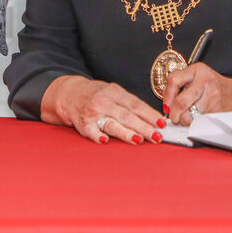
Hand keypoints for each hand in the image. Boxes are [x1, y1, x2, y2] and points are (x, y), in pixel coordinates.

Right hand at [42, 76, 166, 145]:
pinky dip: (97, 135)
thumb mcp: (113, 92)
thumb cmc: (97, 95)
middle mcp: (104, 101)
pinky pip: (90, 131)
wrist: (69, 93)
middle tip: (156, 136)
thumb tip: (153, 118)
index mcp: (114, 92)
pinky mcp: (82, 123)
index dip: (149, 114)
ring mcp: (92, 112)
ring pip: (111, 123)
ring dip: (126, 133)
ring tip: (138, 140)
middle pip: (126, 115)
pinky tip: (105, 141)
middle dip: (143, 126)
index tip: (161, 124)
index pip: (135, 104)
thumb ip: (129, 104)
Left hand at [162, 63, 231, 125]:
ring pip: (190, 114)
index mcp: (198, 70)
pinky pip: (200, 120)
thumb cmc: (217, 87)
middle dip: (175, 114)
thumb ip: (184, 85)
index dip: (167, 96)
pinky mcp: (218, 110)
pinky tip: (201, 119)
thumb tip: (167, 103)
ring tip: (191, 117)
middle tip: (175, 118)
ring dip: (187, 120)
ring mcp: (213, 95)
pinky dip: (197, 123)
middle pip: (181, 101)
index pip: (174, 80)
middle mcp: (205, 80)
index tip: (167, 106)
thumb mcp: (200, 77)